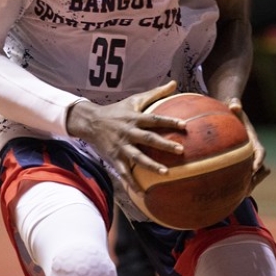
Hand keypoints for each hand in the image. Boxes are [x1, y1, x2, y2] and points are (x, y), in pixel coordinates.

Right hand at [66, 80, 185, 193]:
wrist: (91, 122)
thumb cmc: (117, 110)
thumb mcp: (134, 99)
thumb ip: (156, 93)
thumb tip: (174, 82)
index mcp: (134, 118)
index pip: (154, 120)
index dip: (169, 122)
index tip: (184, 125)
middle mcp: (128, 132)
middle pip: (148, 139)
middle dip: (164, 144)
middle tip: (180, 150)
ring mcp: (121, 147)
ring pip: (137, 158)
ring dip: (152, 166)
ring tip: (166, 173)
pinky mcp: (114, 158)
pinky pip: (124, 173)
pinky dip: (132, 184)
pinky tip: (143, 193)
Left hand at [227, 98, 270, 190]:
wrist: (232, 119)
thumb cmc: (233, 113)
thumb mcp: (234, 108)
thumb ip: (235, 106)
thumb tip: (234, 105)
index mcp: (254, 142)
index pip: (261, 152)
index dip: (259, 160)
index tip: (254, 167)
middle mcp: (254, 153)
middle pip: (260, 169)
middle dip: (255, 179)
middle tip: (246, 188)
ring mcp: (248, 161)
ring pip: (254, 177)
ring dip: (249, 185)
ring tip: (239, 194)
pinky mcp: (241, 167)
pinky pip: (244, 180)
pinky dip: (239, 187)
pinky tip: (228, 195)